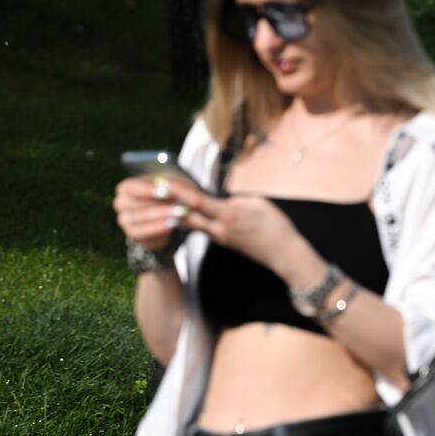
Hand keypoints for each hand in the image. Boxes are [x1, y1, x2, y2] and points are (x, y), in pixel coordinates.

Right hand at [114, 175, 188, 250]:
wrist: (164, 214)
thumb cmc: (166, 194)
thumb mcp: (172, 187)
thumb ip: (174, 187)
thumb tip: (177, 191)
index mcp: (127, 187)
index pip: (133, 187)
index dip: (149, 189)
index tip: (166, 191)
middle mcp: (121, 202)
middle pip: (136, 203)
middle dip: (160, 205)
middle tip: (180, 206)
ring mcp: (124, 218)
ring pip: (140, 217)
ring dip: (161, 216)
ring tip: (179, 214)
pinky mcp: (131, 232)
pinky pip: (142, 231)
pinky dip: (157, 227)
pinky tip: (171, 224)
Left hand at [166, 180, 315, 279]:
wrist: (283, 253)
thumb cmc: (276, 226)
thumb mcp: (258, 203)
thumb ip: (236, 199)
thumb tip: (222, 198)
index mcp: (229, 215)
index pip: (197, 202)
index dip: (177, 192)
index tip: (162, 182)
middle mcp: (219, 228)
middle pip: (186, 215)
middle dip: (167, 203)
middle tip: (150, 192)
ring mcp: (219, 237)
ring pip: (191, 224)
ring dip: (175, 213)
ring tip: (161, 201)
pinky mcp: (222, 242)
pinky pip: (201, 229)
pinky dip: (190, 221)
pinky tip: (183, 214)